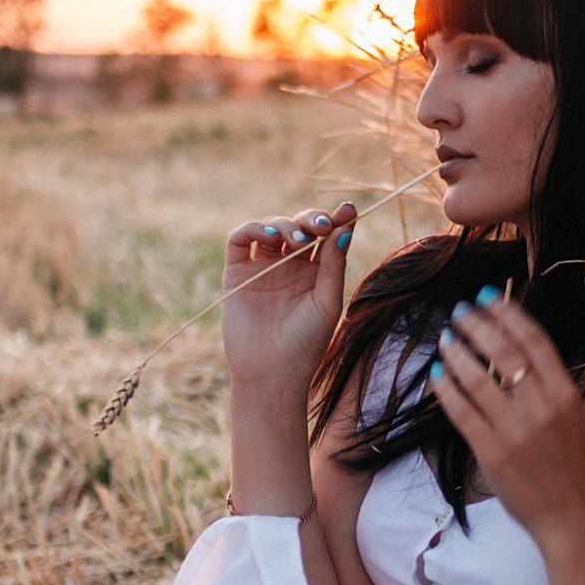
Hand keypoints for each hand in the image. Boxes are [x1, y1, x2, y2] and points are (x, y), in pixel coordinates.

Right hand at [221, 202, 357, 389]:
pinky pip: (240, 239)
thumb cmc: (306, 343)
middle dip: (311, 219)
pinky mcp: (236, 272)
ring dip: (285, 224)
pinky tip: (270, 238)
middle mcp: (288, 265)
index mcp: (315, 272)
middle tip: (321, 226)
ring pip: (271, 226)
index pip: (325, 235)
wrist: (272, 374)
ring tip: (296, 241)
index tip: (348, 211)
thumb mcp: (327, 301)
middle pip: (299, 226)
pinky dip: (253, 229)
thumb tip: (346, 226)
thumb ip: (334, 264)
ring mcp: (261, 267)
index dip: (336, 219)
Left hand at [428, 289, 584, 542]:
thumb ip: (546, 385)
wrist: (571, 515)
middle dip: (476, 325)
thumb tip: (511, 349)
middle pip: (504, 350)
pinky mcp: (492, 451)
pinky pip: (462, 411)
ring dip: (456, 353)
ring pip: (477, 377)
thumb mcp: (570, 416)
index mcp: (565, 393)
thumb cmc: (568, 465)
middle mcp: (542, 406)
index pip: (534, 339)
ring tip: (445, 340)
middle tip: (458, 312)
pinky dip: (447, 389)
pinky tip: (438, 377)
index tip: (487, 296)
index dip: (508, 312)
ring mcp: (516, 430)